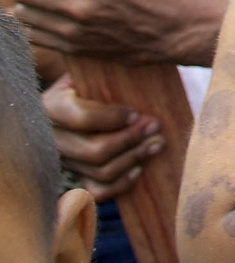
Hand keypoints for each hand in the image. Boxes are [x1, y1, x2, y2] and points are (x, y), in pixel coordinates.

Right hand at [45, 74, 166, 201]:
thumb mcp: (90, 71)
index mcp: (50, 106)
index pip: (81, 118)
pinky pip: (97, 191)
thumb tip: (134, 71)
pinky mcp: (75, 176)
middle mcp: (51, 138)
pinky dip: (120, 184)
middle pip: (94, 150)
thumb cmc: (90, 79)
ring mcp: (63, 160)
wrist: (75, 97)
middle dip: (131, 140)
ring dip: (134, 158)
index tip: (138, 113)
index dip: (113, 118)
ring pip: (100, 171)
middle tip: (155, 127)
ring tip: (156, 143)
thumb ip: (104, 75)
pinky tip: (139, 168)